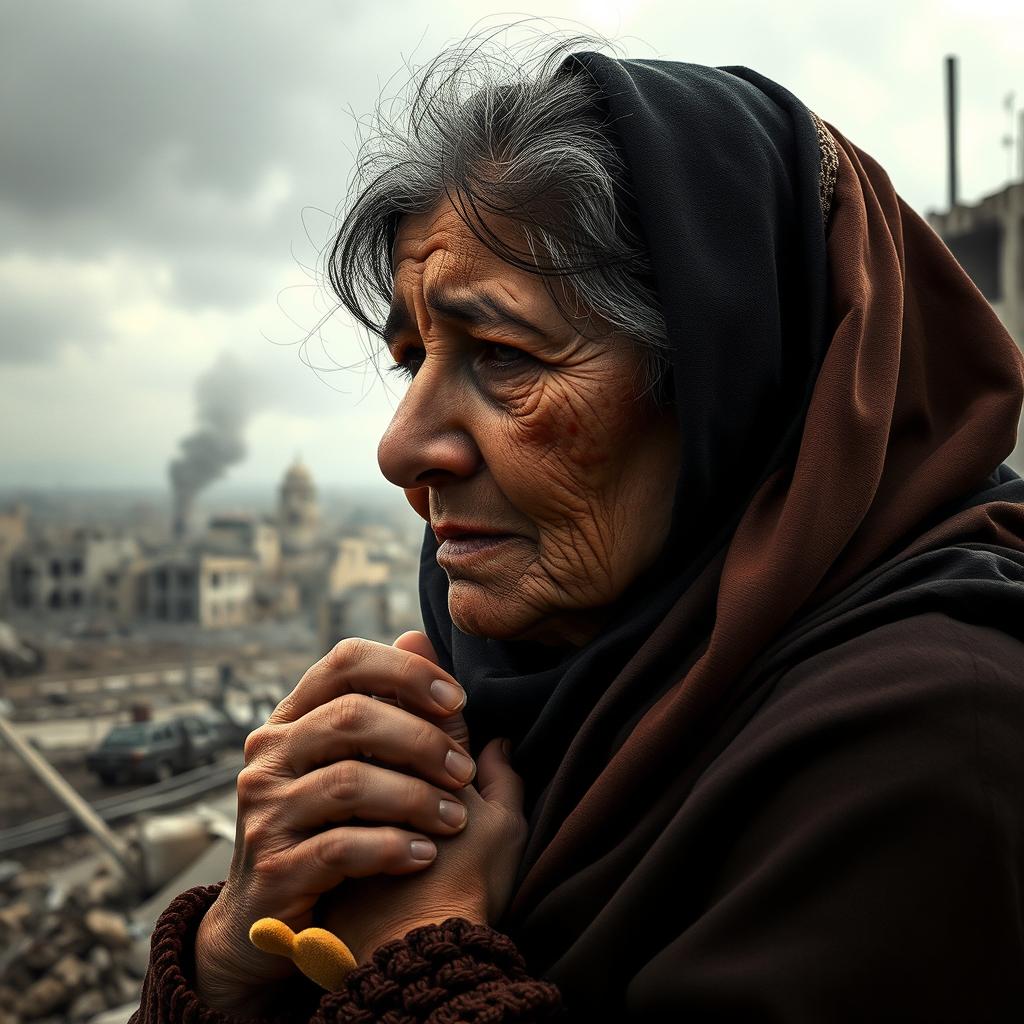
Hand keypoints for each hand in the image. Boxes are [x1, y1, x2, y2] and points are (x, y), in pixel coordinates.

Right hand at [194, 632, 474, 1013]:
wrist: (265, 920)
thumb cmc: (329, 827)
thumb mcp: (356, 762)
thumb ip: (390, 706)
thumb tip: (419, 635)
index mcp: (293, 717)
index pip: (346, 660)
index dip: (407, 670)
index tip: (457, 700)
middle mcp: (269, 753)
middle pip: (352, 717)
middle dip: (422, 741)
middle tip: (465, 771)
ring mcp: (265, 810)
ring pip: (349, 782)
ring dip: (417, 799)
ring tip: (456, 818)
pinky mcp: (272, 867)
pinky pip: (341, 847)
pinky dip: (392, 847)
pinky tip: (423, 855)